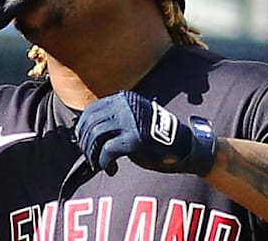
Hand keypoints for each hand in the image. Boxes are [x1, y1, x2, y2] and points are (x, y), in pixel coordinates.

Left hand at [75, 91, 216, 176]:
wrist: (185, 146)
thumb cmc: (156, 137)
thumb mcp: (133, 120)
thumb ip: (114, 120)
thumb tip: (85, 131)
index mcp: (124, 99)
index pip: (91, 110)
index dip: (82, 128)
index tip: (83, 142)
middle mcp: (125, 107)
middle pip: (90, 124)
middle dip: (85, 143)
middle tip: (90, 157)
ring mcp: (130, 122)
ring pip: (95, 137)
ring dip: (93, 154)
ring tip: (99, 164)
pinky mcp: (134, 139)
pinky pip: (107, 151)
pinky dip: (104, 163)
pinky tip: (111, 169)